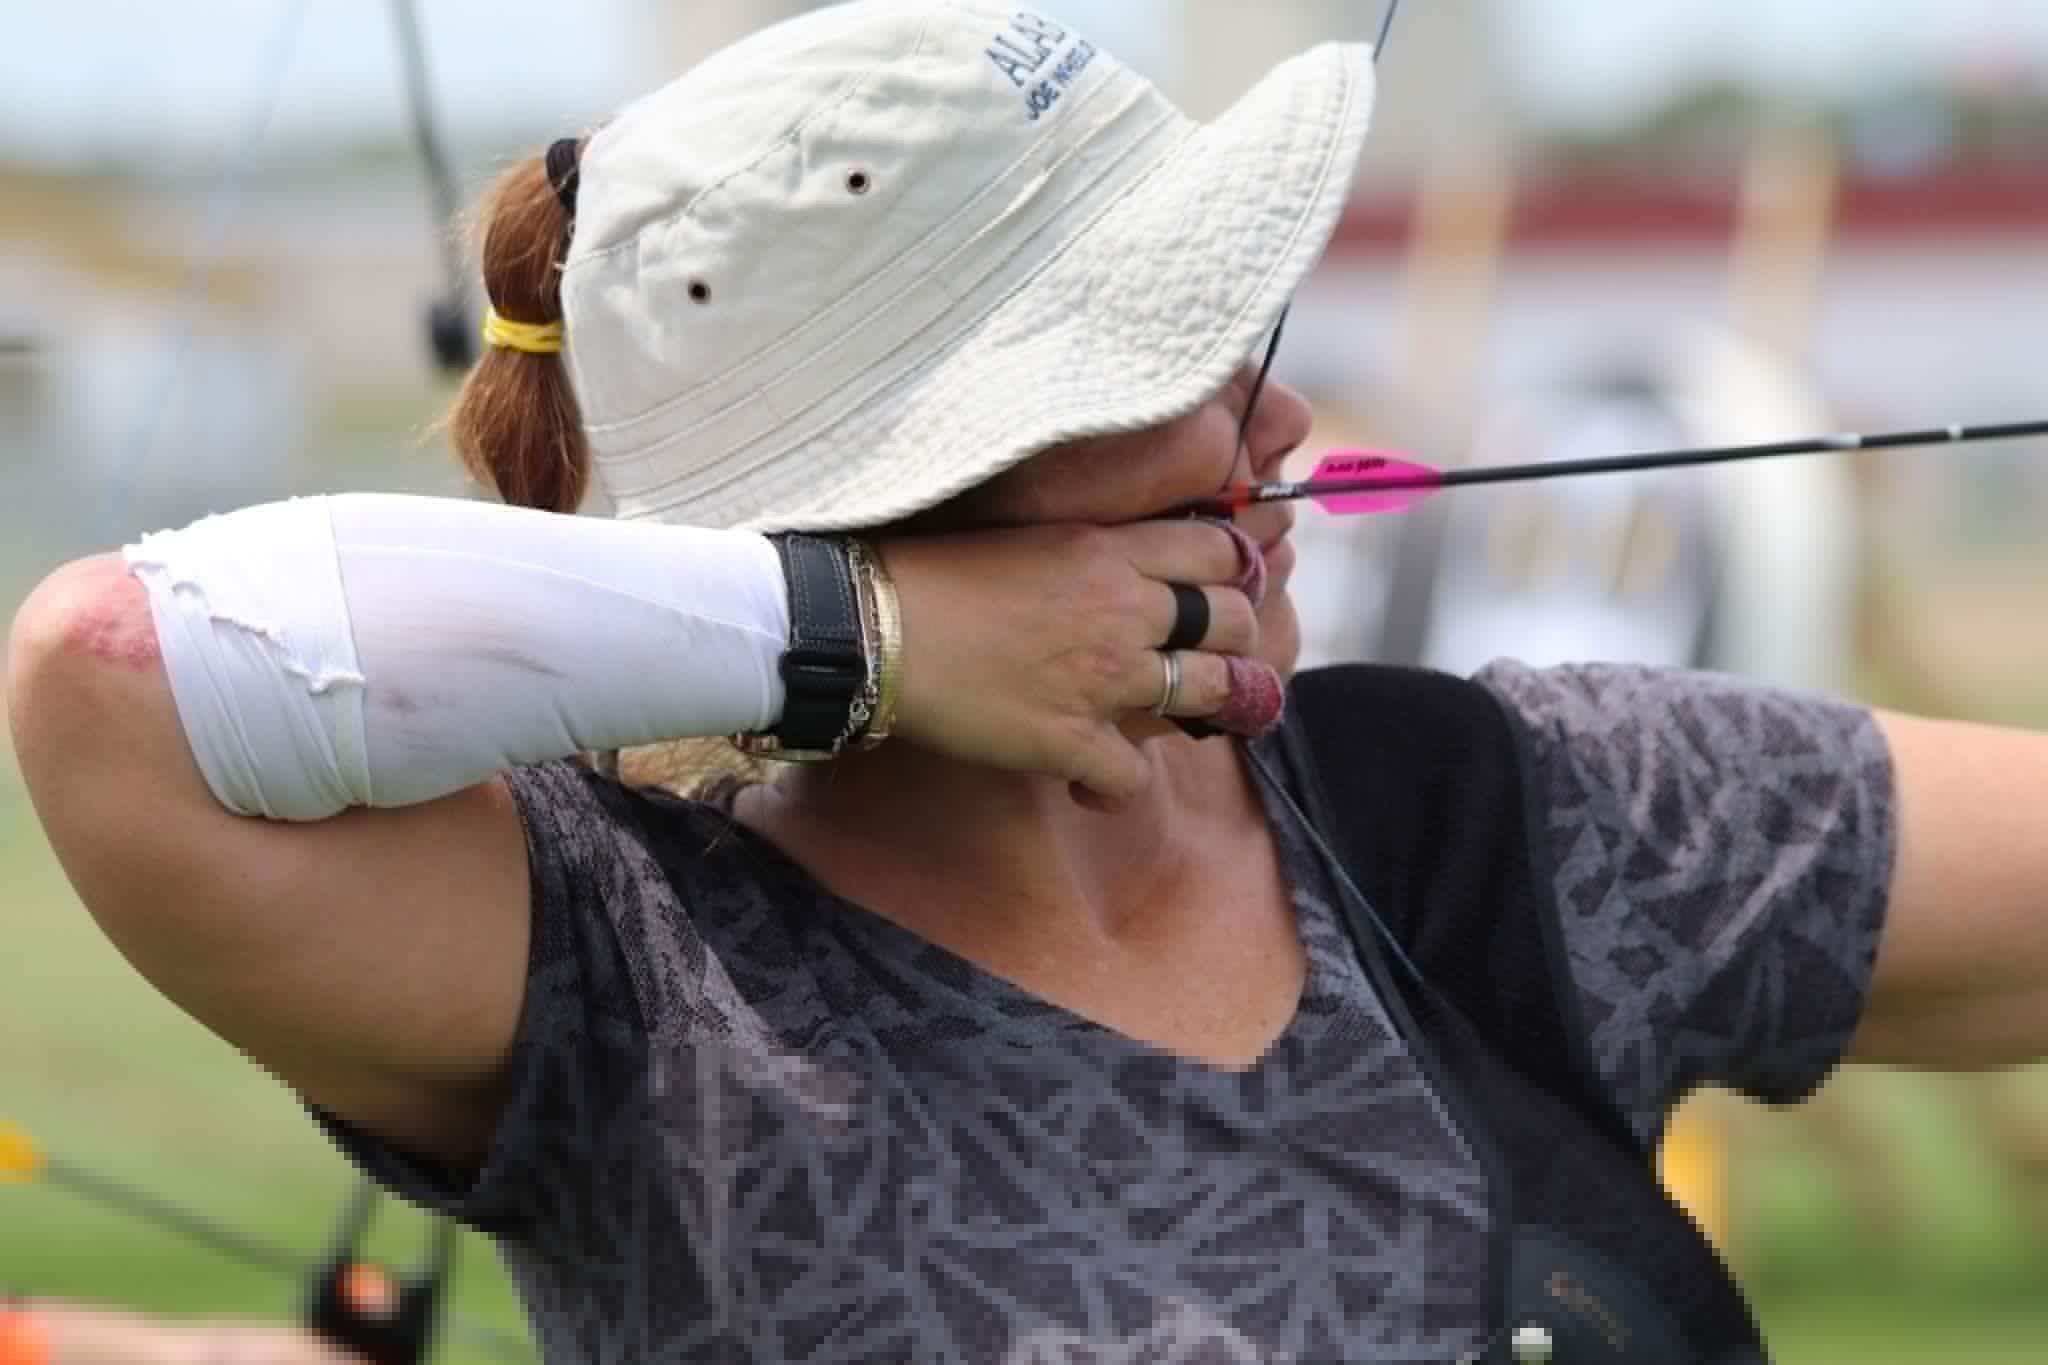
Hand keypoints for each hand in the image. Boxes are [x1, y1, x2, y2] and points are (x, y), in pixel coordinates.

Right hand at [878, 519, 1278, 799]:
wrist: (878, 628)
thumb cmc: (935, 576)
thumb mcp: (1032, 539)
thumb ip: (1092, 554)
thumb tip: (1123, 572)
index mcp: (1110, 551)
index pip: (1219, 551)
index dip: (1232, 574)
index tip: (1219, 592)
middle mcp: (1124, 610)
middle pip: (1233, 623)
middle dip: (1233, 643)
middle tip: (1208, 660)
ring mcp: (1106, 679)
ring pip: (1207, 694)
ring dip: (1198, 711)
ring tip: (1168, 718)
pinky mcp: (1072, 740)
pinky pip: (1134, 777)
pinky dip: (1116, 787)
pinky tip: (1089, 784)